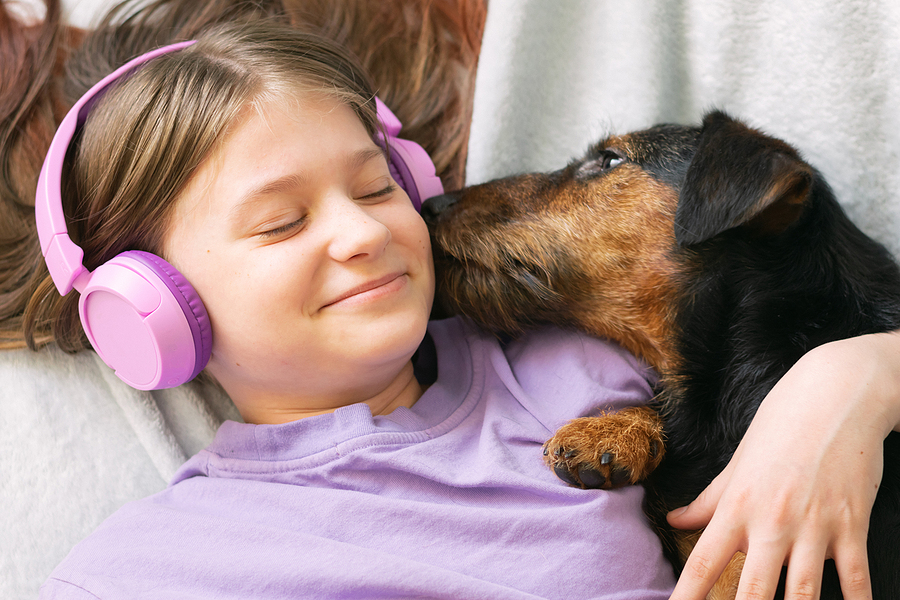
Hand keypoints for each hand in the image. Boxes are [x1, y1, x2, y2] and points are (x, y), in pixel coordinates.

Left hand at [666, 331, 899, 599]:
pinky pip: (855, 578)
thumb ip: (707, 500)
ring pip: (802, 593)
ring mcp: (813, 526)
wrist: (833, 397)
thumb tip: (675, 520)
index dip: (686, 596)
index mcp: (736, 506)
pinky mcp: (851, 525)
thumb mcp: (737, 464)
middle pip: (751, 590)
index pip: (703, 562)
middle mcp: (770, 521)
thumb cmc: (778, 429)